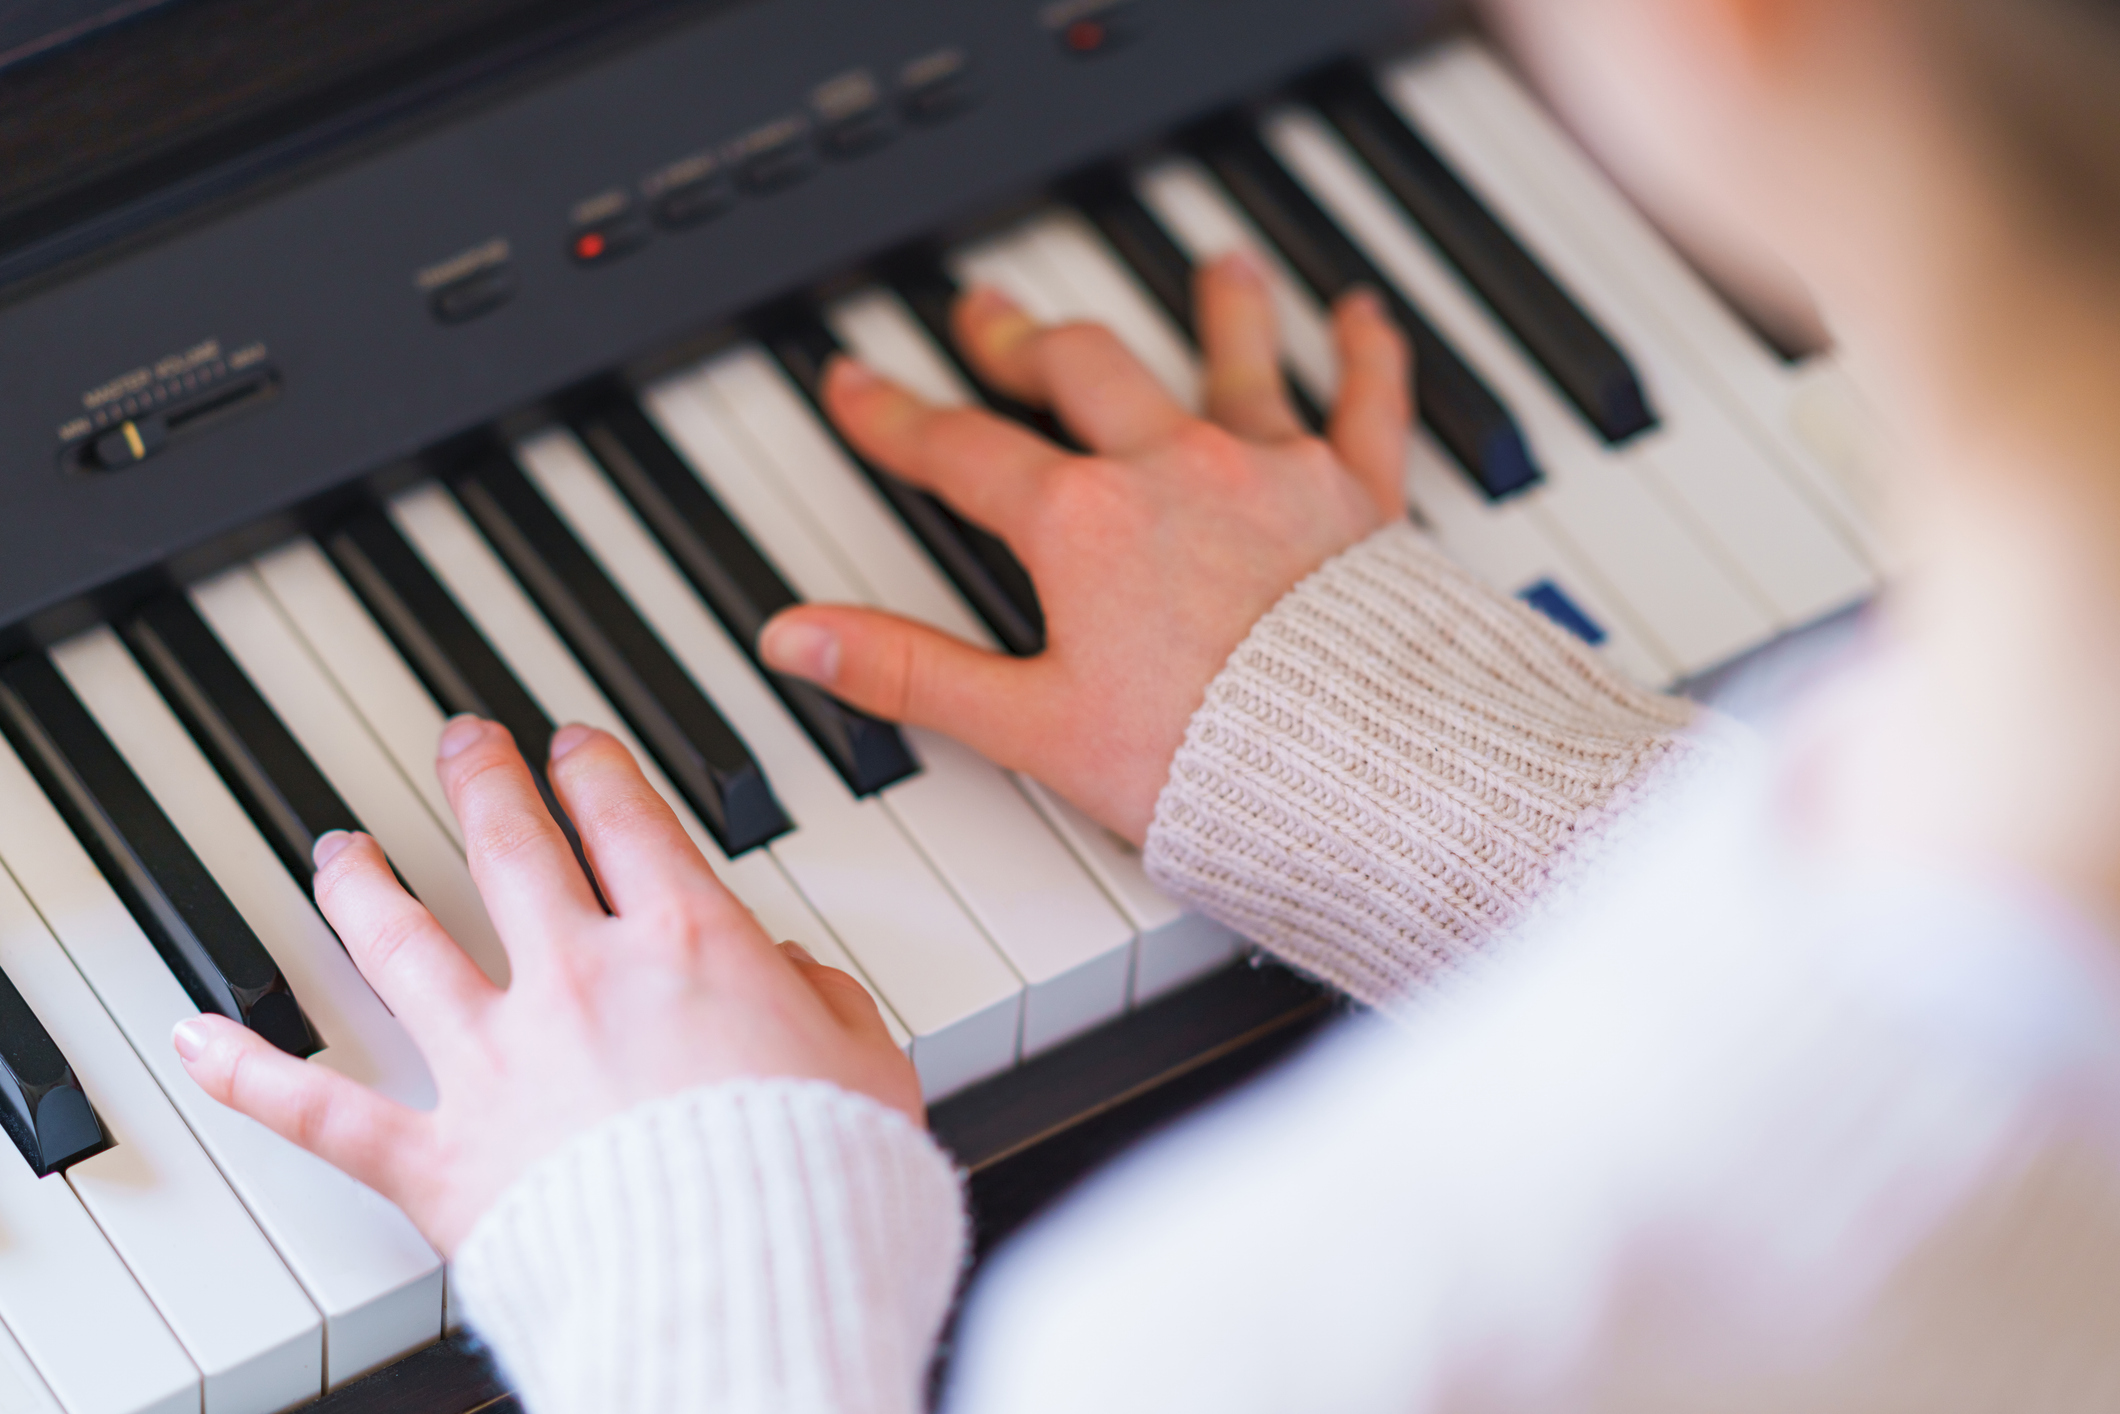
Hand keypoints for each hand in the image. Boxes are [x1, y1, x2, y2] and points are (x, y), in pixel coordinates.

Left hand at [172, 716, 919, 1255]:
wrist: (744, 1281)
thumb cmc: (818, 1180)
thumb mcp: (868, 1068)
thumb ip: (828, 1003)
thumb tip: (792, 971)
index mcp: (689, 947)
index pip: (629, 822)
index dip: (597, 770)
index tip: (576, 747)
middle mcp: (581, 981)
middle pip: (510, 851)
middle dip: (481, 784)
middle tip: (460, 743)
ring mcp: (500, 1064)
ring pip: (404, 946)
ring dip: (362, 887)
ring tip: (338, 850)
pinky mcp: (441, 1158)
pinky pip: (323, 1111)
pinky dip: (252, 1075)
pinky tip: (196, 1042)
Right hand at [759, 252, 1411, 843]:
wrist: (1356, 771)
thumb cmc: (1203, 759)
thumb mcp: (1028, 726)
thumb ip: (908, 670)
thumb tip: (798, 639)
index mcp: (1084, 523)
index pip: (962, 452)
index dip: (896, 417)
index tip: (857, 385)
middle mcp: (1173, 470)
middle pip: (1081, 372)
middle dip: (1024, 340)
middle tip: (989, 316)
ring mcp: (1269, 473)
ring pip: (1232, 361)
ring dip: (1215, 309)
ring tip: (1210, 269)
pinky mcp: (1357, 498)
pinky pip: (1368, 404)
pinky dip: (1365, 356)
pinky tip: (1358, 316)